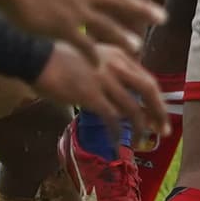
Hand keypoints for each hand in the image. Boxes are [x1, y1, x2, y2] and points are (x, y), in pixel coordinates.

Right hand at [0, 0, 165, 51]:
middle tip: (163, 17)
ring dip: (123, 36)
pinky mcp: (61, 27)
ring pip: (106, 25)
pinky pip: (82, 45)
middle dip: (143, 8)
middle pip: (120, 0)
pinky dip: (92, 56)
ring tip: (138, 46)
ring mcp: (74, 9)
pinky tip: (99, 66)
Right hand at [39, 41, 167, 134]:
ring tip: (139, 143)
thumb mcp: (92, 58)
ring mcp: (105, 80)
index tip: (160, 115)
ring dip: (140, 128)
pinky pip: (112, 119)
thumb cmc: (58, 59)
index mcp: (118, 55)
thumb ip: (108, 75)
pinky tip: (115, 145)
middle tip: (163, 131)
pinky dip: (116, 134)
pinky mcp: (91, 95)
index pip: (147, 79)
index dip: (157, 100)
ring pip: (133, 109)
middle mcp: (116, 65)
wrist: (36, 57)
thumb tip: (118, 101)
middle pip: (148, 91)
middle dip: (159, 113)